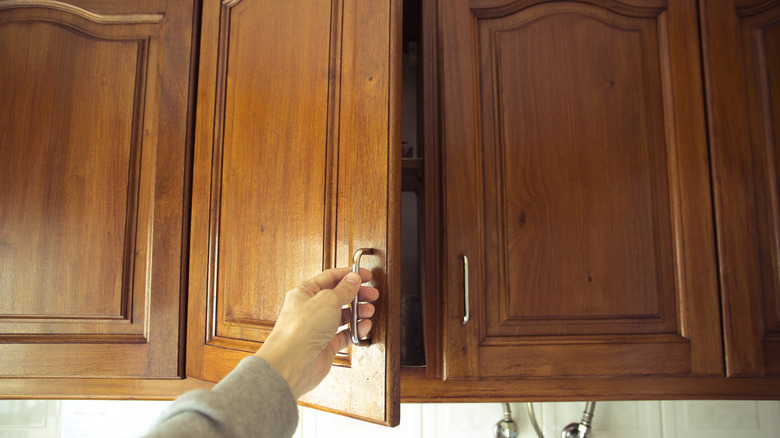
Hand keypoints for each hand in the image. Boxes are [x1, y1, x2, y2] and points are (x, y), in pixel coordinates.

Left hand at [254, 267, 378, 398]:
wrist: (292, 362)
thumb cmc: (300, 329)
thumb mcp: (328, 300)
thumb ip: (344, 289)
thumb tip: (353, 279)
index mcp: (305, 292)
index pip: (330, 277)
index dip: (349, 274)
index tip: (366, 275)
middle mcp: (310, 310)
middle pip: (338, 296)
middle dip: (357, 294)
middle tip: (372, 294)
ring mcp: (318, 329)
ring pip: (342, 316)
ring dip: (358, 312)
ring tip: (369, 311)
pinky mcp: (325, 346)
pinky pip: (344, 335)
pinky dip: (356, 330)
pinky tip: (364, 327)